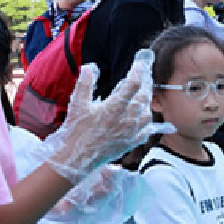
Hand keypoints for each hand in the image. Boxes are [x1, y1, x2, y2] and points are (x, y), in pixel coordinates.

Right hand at [47, 50, 172, 183]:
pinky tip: (143, 115)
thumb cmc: (76, 130)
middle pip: (144, 97)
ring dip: (146, 101)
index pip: (132, 85)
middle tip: (144, 75)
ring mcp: (131, 133)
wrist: (77, 157)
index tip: (138, 65)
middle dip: (145, 84)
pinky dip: (147, 120)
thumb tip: (90, 67)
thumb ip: (85, 84)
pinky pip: (147, 129)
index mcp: (113, 108)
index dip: (138, 72)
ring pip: (147, 113)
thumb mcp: (77, 104)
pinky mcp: (132, 143)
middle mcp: (126, 120)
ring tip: (142, 93)